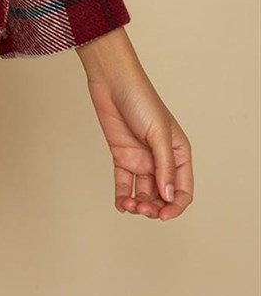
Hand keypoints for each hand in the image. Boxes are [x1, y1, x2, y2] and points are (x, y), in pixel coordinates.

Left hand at [76, 28, 193, 220]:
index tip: (163, 215)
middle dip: (154, 208)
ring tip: (128, 203)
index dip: (175, 206)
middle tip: (141, 208)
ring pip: (143, 192)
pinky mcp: (121, 156)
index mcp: (178, 153)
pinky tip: (120, 204)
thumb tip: (169, 197)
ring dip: (137, 204)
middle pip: (162, 196)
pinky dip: (122, 196)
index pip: (183, 190)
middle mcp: (160, 159)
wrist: (112, 81)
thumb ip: (164, 166)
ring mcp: (140, 158)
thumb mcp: (158, 133)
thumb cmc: (141, 99)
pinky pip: (124, 183)